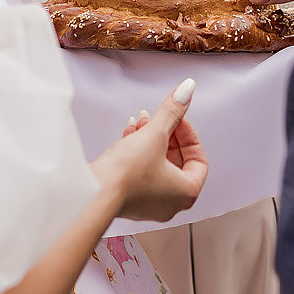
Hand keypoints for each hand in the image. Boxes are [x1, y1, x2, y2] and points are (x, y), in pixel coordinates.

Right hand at [93, 81, 208, 223]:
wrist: (95, 192)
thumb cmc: (128, 174)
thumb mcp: (155, 134)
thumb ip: (172, 111)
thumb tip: (187, 89)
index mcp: (187, 192)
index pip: (199, 160)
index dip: (188, 134)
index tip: (177, 119)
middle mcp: (171, 203)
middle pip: (177, 161)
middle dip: (166, 134)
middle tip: (158, 119)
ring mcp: (150, 204)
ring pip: (157, 165)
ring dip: (150, 140)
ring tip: (140, 122)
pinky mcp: (130, 200)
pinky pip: (141, 172)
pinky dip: (138, 153)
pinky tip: (129, 133)